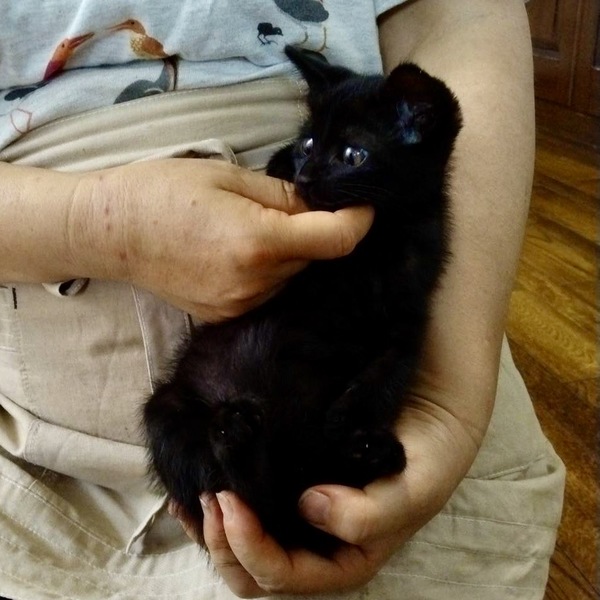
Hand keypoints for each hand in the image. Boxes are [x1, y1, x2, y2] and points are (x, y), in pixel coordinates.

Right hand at [71, 159, 373, 320]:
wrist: (109, 233)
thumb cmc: (162, 191)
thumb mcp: (227, 176)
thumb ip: (283, 194)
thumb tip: (322, 203)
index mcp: (258, 242)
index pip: (337, 239)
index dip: (359, 219)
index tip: (363, 204)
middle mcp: (256, 283)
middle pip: (315, 258)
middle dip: (317, 231)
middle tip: (294, 205)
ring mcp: (241, 306)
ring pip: (293, 276)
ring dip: (291, 252)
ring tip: (256, 227)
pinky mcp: (227, 316)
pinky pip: (270, 291)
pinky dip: (271, 271)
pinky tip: (242, 252)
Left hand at [172, 378, 485, 596]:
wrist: (428, 408)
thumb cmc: (427, 454)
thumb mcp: (412, 490)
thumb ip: (369, 515)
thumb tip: (310, 508)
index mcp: (345, 560)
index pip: (285, 574)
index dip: (251, 548)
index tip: (231, 502)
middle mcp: (317, 545)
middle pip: (254, 572)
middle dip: (224, 544)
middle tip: (212, 498)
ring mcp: (301, 516)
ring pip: (242, 545)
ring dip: (214, 529)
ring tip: (195, 495)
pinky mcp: (291, 483)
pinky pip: (247, 508)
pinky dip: (217, 505)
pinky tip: (197, 487)